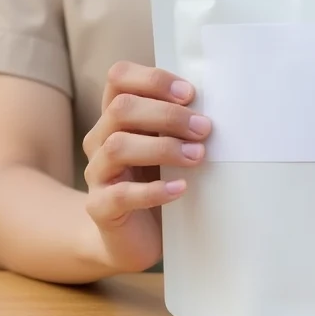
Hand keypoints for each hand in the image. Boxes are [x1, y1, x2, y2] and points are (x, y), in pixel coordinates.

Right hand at [81, 61, 210, 273]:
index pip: (119, 78)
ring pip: (118, 146)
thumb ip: (176, 122)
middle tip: (204, 129)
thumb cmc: (156, 180)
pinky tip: (180, 188)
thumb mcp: (166, 143)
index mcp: (114, 115)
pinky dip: (154, 190)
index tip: (189, 93)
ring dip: (163, 147)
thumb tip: (217, 105)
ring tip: (197, 156)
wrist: (132, 237)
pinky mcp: (100, 207)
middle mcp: (100, 138)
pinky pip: (121, 194)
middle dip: (167, 115)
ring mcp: (97, 173)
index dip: (152, 79)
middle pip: (121, 108)